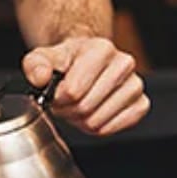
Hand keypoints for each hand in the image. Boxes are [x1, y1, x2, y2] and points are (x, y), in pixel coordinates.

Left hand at [22, 36, 148, 135]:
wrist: (86, 61)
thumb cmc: (66, 60)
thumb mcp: (42, 56)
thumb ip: (35, 64)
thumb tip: (40, 77)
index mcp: (101, 49)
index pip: (73, 91)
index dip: (58, 98)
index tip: (55, 93)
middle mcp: (124, 64)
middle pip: (85, 108)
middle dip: (68, 110)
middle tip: (64, 102)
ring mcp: (135, 85)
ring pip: (98, 121)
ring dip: (81, 120)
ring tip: (77, 105)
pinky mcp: (141, 104)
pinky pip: (113, 128)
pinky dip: (98, 127)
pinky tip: (92, 112)